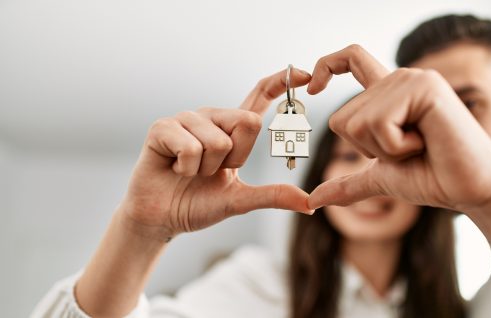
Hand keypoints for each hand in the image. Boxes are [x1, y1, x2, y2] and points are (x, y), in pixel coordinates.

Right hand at [120, 69, 313, 238]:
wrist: (161, 218)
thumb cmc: (197, 203)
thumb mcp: (240, 201)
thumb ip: (273, 196)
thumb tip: (310, 204)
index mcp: (232, 129)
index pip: (259, 96)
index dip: (281, 83)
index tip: (305, 73)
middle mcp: (212, 117)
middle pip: (248, 122)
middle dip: (234, 159)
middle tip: (212, 171)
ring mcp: (187, 119)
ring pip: (219, 141)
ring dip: (206, 169)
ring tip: (190, 171)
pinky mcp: (163, 127)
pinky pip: (191, 147)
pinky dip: (186, 168)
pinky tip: (174, 169)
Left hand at [307, 45, 490, 214]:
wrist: (472, 190)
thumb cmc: (433, 178)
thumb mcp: (380, 178)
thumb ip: (347, 183)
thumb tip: (313, 200)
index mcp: (389, 93)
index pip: (350, 60)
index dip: (326, 67)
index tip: (312, 88)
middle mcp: (398, 79)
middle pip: (340, 118)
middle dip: (368, 149)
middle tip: (408, 149)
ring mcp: (411, 80)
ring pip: (356, 122)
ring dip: (385, 149)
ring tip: (420, 145)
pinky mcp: (423, 88)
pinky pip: (379, 124)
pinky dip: (397, 147)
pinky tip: (426, 142)